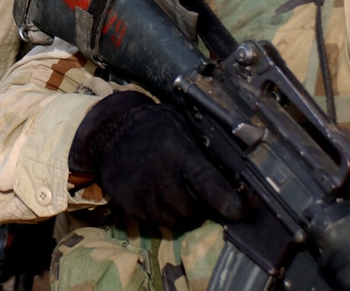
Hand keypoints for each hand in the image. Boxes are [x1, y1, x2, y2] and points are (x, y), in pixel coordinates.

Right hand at [69, 90, 242, 229]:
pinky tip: (157, 191)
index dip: (231, 203)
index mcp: (180, 155)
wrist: (109, 132)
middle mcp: (162, 180)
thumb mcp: (183, 127)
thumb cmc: (153, 126)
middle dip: (203, 206)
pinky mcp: (129, 209)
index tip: (241, 208)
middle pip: (197, 212)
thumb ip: (208, 151)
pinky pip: (156, 222)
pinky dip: (162, 212)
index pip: (212, 189)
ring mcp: (143, 197)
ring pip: (178, 221)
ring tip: (175, 188)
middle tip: (198, 188)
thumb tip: (241, 173)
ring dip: (184, 211)